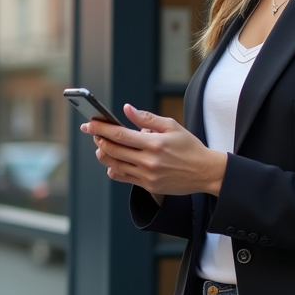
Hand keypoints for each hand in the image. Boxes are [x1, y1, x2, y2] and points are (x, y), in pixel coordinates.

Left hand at [80, 104, 227, 197]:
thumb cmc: (189, 147)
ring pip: (115, 165)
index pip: (120, 134)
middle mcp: (149, 161)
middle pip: (113, 150)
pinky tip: (112, 164)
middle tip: (93, 132)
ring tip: (101, 146)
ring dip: (104, 155)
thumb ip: (147, 118)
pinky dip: (114, 170)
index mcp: (154, 143)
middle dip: (99, 139)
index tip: (89, 124)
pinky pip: (124, 178)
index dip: (101, 128)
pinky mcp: (149, 186)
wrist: (205, 172)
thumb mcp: (171, 126)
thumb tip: (126, 109)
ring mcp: (148, 175)